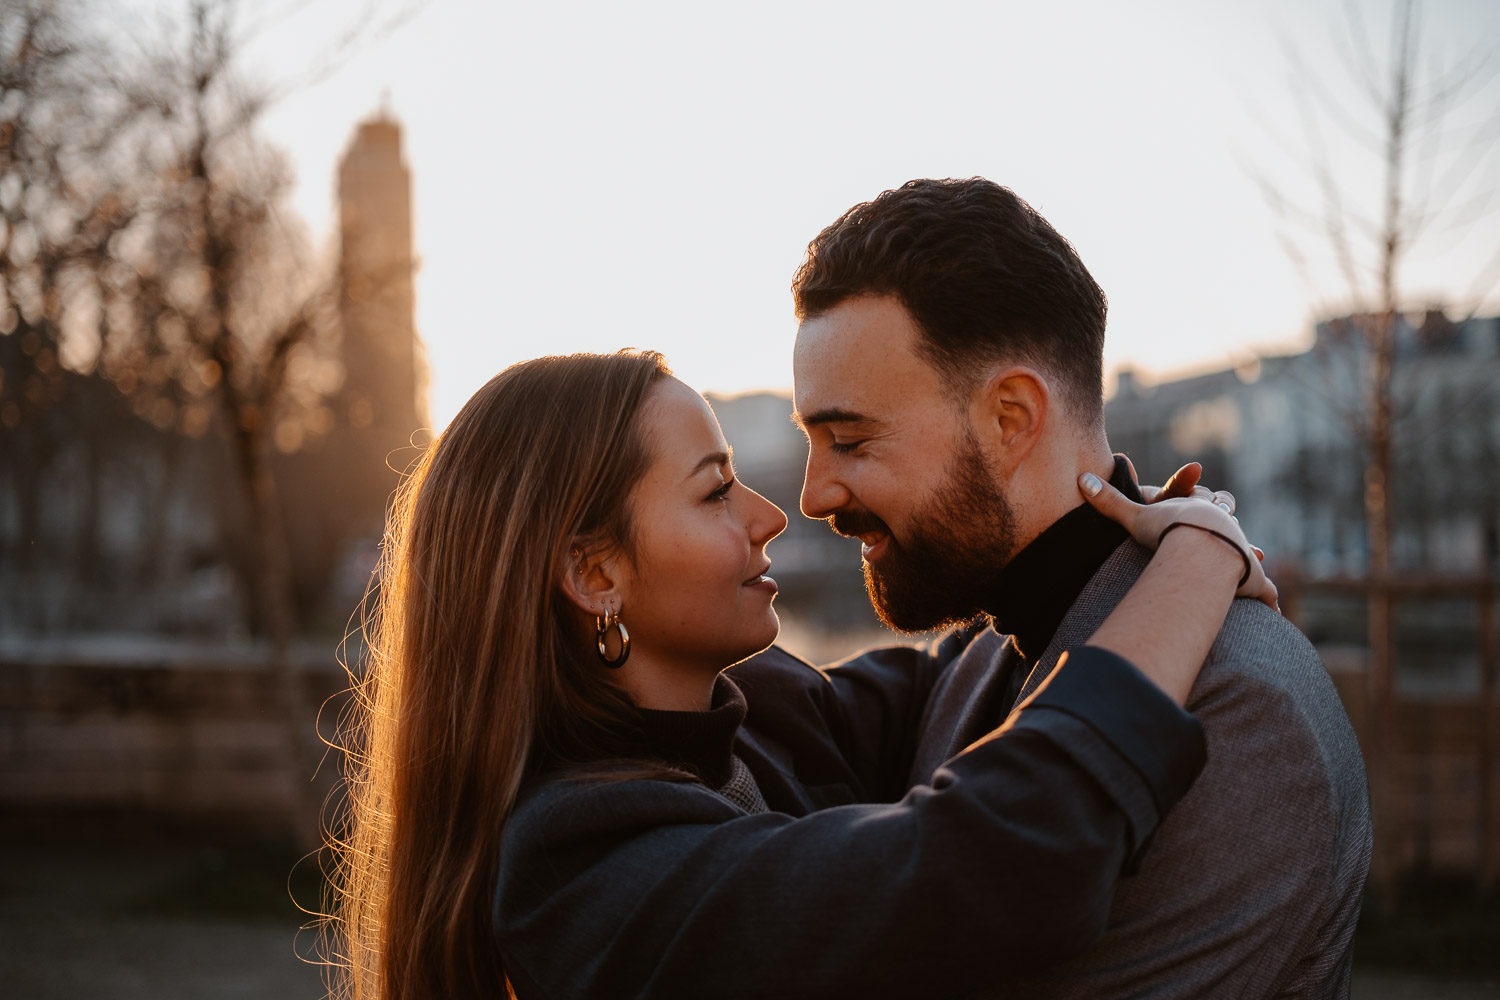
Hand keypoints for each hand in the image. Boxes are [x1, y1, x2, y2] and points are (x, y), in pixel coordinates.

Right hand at [1080, 472, 1278, 611]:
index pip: (1204, 496)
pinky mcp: (1252, 579)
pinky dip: (1268, 598)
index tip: (1206, 495)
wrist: (1203, 551)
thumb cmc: (1168, 532)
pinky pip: (1264, 590)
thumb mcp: (1134, 516)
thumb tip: (1080, 480)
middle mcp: (1226, 525)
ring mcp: (1241, 550)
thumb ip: (1109, 502)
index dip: (1203, 496)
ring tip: (1253, 556)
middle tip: (1225, 520)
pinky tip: (1274, 610)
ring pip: (1247, 546)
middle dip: (1227, 516)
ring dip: (1249, 551)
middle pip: (1229, 513)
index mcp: (1201, 508)